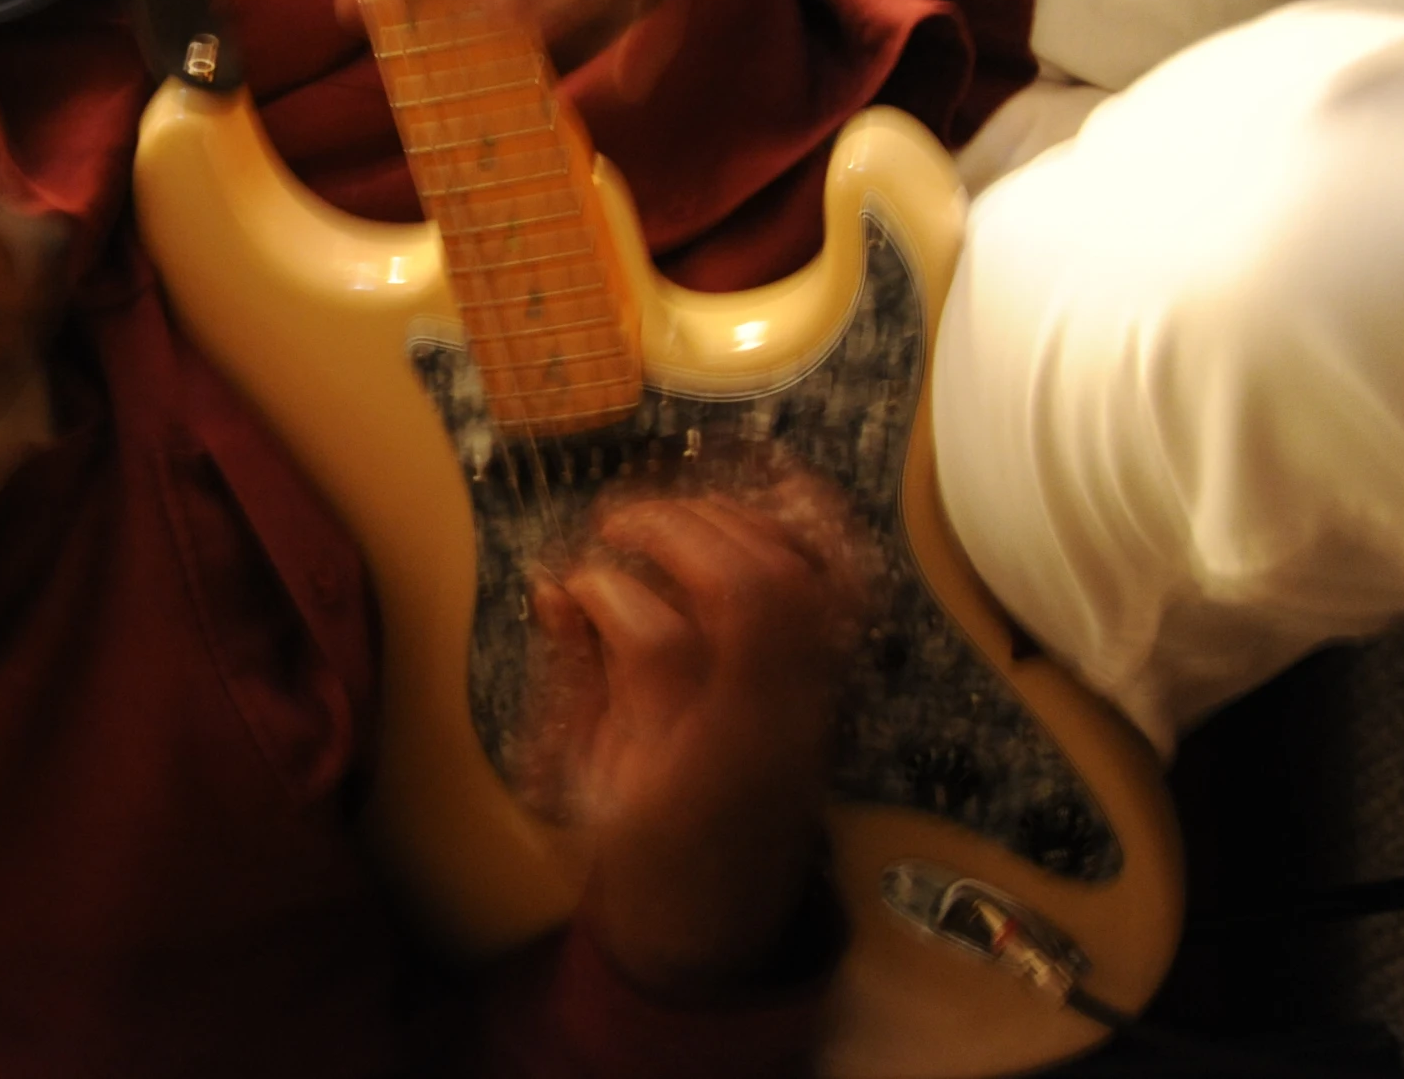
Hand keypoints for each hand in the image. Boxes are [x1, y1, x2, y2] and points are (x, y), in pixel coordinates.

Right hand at [530, 475, 863, 995]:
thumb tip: (554, 588)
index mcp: (701, 762)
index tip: (571, 581)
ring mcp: (819, 698)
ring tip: (675, 513)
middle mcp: (777, 724)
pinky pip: (848, 587)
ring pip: (805, 577)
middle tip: (617, 523)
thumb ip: (579, 678)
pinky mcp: (836, 680)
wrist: (722, 914)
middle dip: (674, 530)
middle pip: (751, 590)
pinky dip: (816, 528)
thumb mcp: (591, 778)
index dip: (608, 591)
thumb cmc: (648, 852)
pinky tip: (773, 489)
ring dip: (737, 519)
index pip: (663, 640)